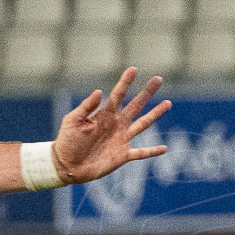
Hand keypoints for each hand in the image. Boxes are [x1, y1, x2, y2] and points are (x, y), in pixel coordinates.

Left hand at [52, 67, 170, 183]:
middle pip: (136, 105)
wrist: (66, 165)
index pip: (118, 95)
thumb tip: (99, 91)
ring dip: (155, 114)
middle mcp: (116, 124)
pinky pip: (141, 153)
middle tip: (158, 79)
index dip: (125, 82)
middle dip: (147, 92)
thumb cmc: (67, 141)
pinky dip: (152, 151)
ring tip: (167, 103)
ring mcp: (121, 139)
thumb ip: (86, 107)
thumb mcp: (72, 120)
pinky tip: (164, 148)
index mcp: (104, 114)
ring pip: (143, 124)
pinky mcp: (122, 156)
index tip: (134, 69)